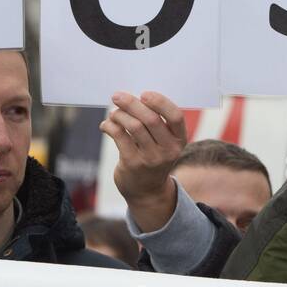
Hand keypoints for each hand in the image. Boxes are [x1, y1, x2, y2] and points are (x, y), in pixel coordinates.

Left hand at [101, 91, 186, 231]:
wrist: (147, 191)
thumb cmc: (153, 157)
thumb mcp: (164, 143)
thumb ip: (157, 123)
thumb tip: (133, 97)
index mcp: (179, 140)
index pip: (175, 116)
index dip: (160, 102)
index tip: (144, 94)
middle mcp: (168, 150)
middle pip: (151, 119)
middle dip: (132, 103)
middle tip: (117, 96)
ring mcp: (150, 158)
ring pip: (134, 126)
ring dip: (119, 114)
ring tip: (113, 113)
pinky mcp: (132, 163)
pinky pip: (119, 136)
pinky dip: (109, 126)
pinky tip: (106, 125)